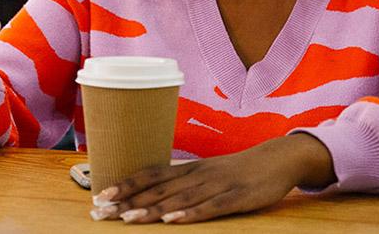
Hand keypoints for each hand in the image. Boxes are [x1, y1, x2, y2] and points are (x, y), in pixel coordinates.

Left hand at [90, 134, 335, 223]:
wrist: (278, 159)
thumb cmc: (238, 170)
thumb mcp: (207, 172)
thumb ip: (182, 182)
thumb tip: (151, 192)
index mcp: (188, 169)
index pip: (149, 176)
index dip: (125, 186)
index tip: (100, 196)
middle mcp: (197, 175)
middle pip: (157, 189)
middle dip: (127, 201)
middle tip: (101, 211)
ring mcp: (216, 185)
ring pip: (178, 198)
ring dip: (151, 209)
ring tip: (127, 219)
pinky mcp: (236, 197)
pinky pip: (210, 207)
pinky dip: (190, 214)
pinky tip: (173, 220)